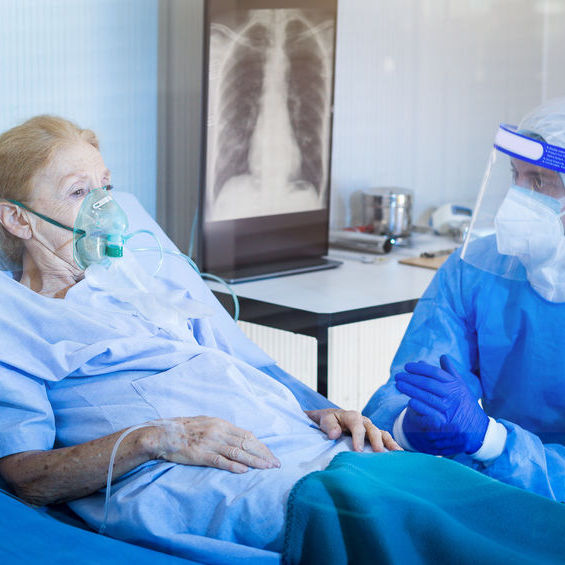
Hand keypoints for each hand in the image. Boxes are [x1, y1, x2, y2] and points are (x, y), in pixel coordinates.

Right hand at [151, 416, 280, 472]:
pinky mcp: (201, 455)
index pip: (247, 435)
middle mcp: (218, 432)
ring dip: (254, 461)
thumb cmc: (184, 429)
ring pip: (238, 452)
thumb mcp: (207, 423)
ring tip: (267, 468)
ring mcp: (210, 443)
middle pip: (246, 443)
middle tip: (276, 464)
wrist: (163, 434)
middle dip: (263, 454)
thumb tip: (239, 437)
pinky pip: (220, 461)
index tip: (271, 454)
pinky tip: (245, 471)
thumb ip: (222, 430)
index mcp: (221, 424)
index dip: (261, 445)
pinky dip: (234, 466)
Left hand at [305, 408, 401, 451]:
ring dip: (390, 443)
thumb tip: (334, 434)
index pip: (357, 425)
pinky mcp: (374, 435)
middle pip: (372, 429)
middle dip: (376, 441)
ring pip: (382, 434)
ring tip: (397, 454)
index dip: (358, 437)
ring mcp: (371, 428)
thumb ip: (329, 426)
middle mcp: (364, 421)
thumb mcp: (324, 420)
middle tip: (378, 453)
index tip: (357, 451)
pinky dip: (392, 445)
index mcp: (351, 416)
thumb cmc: (328, 421)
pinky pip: (385, 439)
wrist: (331, 419)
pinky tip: (399, 455)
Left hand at [395, 355, 488, 454]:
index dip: (420, 368)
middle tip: (398, 376)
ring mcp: (449, 409)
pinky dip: (419, 406)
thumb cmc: (466, 405)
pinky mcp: (445, 422)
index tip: (407, 366)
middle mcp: (452, 395)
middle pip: (428, 383)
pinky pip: (430, 413)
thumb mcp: (461, 387)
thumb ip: (450, 372)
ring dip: (411, 390)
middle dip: (411, 378)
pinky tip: (409, 401)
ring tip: (398, 385)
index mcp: (455, 385)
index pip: (435, 373)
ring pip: (427, 397)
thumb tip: (443, 356)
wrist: (478, 430)